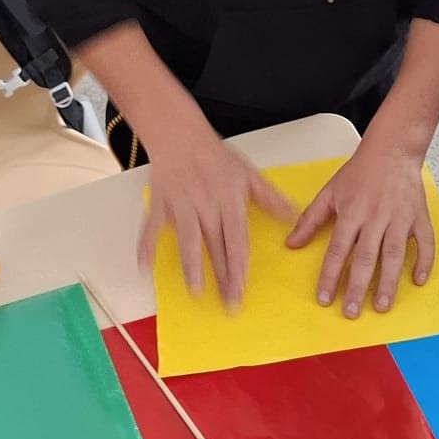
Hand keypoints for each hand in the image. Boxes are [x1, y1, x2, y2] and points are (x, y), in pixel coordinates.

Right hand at [140, 125, 295, 308]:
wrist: (180, 134)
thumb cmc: (215, 155)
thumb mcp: (248, 173)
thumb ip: (269, 197)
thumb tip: (293, 215)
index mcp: (228, 200)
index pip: (236, 240)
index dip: (239, 266)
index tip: (242, 287)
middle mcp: (205, 206)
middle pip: (215, 247)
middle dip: (222, 278)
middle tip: (228, 303)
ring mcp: (181, 206)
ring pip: (187, 242)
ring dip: (191, 267)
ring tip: (195, 292)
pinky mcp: (161, 205)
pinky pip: (151, 228)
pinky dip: (145, 246)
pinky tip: (144, 268)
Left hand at [285, 140, 433, 316]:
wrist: (392, 150)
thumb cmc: (360, 171)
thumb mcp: (330, 192)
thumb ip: (310, 219)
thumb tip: (291, 243)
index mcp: (351, 212)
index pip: (338, 250)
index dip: (330, 276)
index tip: (325, 298)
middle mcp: (375, 217)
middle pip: (365, 257)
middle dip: (357, 287)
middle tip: (351, 312)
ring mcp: (399, 218)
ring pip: (394, 255)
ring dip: (388, 282)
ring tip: (381, 305)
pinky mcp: (418, 216)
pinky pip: (424, 242)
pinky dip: (423, 261)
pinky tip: (418, 280)